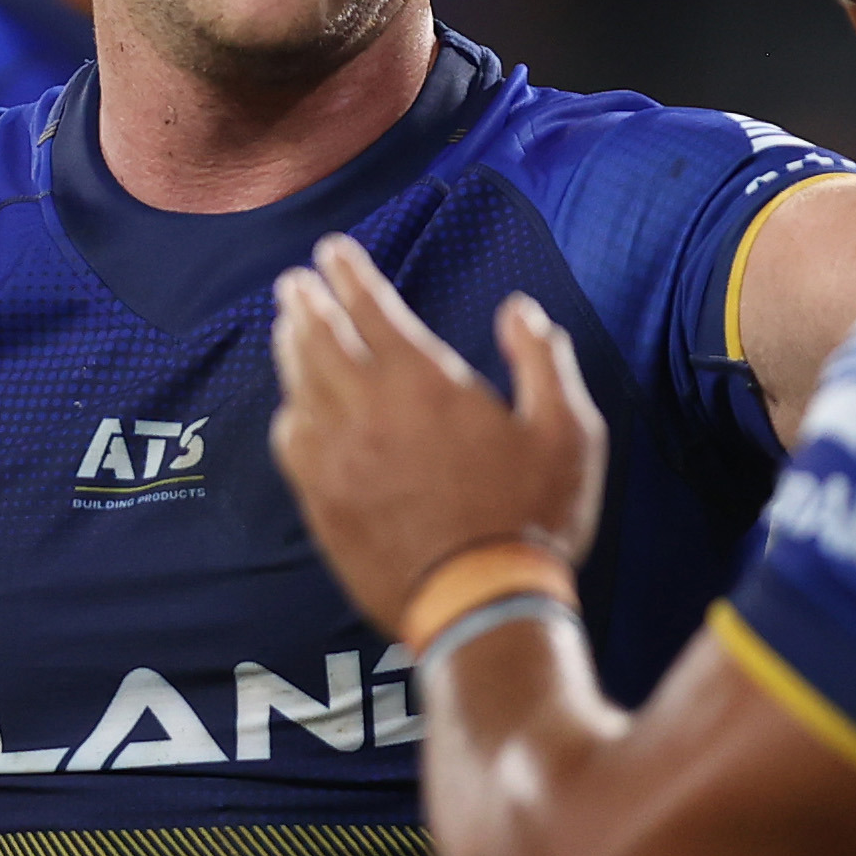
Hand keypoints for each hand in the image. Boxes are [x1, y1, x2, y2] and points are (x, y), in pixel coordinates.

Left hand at [268, 236, 604, 633]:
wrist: (480, 604)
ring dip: (290, 349)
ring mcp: (336, 459)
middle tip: (294, 284)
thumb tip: (520, 310)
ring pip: (298, 385)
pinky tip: (293, 410)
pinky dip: (289, 413)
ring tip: (287, 329)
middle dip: (306, 302)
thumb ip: (543, 360)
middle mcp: (367, 411)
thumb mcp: (568, 431)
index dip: (349, 273)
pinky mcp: (322, 503)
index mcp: (424, 382)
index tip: (332, 250)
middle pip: (319, 339)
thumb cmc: (532, 516)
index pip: (371, 307)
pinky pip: (291, 443)